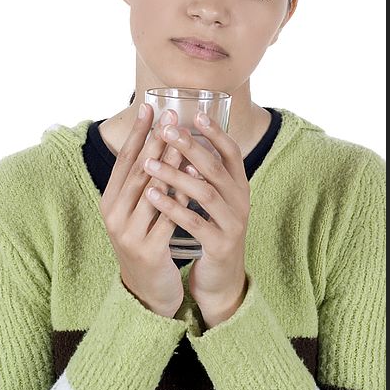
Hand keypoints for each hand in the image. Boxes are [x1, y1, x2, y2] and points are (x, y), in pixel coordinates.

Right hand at [99, 104, 190, 318]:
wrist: (146, 290)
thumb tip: (160, 140)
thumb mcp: (137, 210)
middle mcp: (114, 213)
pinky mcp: (148, 249)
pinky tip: (195, 178)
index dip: (137, 132)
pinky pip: (168, 217)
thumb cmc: (145, 240)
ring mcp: (128, 233)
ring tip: (184, 139)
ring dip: (169, 163)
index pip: (124, 159)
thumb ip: (144, 180)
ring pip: (151, 191)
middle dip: (156, 140)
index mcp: (110, 200)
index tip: (149, 106)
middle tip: (171, 115)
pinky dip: (181, 195)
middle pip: (137, 170)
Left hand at [143, 111, 250, 327]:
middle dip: (190, 147)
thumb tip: (184, 136)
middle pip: (215, 168)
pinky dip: (173, 208)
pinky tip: (153, 196)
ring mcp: (233, 223)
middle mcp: (240, 200)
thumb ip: (206, 171)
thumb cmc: (213, 226)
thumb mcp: (216, 196)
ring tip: (148, 164)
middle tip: (166, 130)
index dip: (216, 133)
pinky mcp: (220, 245)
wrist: (223, 275)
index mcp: (239, 184)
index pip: (232, 151)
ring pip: (205, 194)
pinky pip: (195, 223)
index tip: (196, 114)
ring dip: (175, 176)